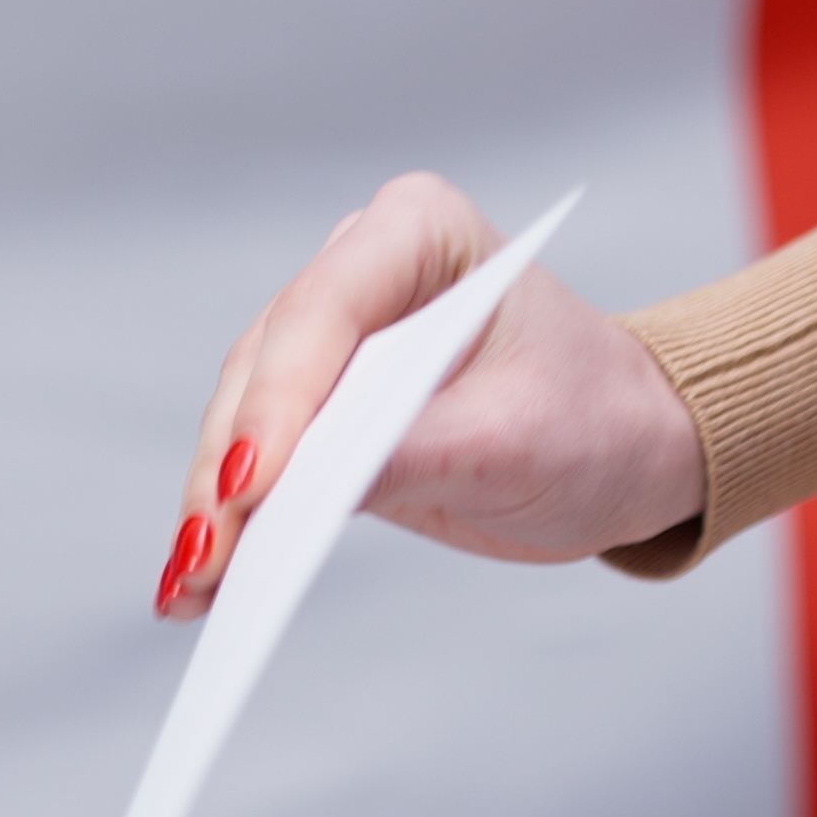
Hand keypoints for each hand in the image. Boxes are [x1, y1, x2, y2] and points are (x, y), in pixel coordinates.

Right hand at [155, 173, 705, 619]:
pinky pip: (258, 457)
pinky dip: (232, 517)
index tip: (250, 484)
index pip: (324, 310)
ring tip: (191, 583)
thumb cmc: (597, 419)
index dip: (279, 400)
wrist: (625, 447)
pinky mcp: (322, 405)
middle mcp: (363, 269)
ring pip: (243, 416)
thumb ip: (413, 453)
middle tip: (207, 555)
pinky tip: (200, 580)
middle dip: (231, 467)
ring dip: (213, 504)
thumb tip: (301, 486)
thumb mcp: (516, 442)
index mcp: (421, 232)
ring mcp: (335, 337)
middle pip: (266, 368)